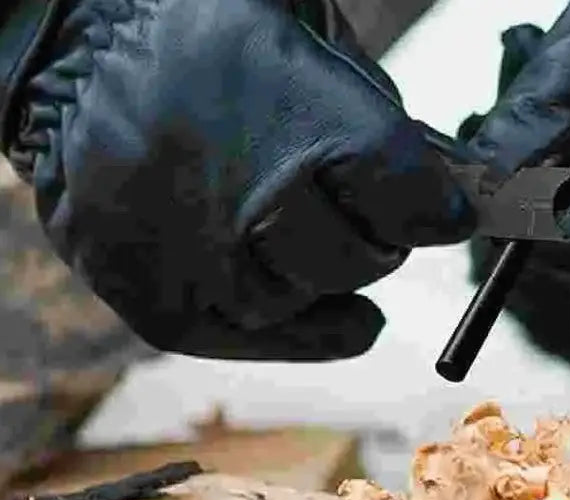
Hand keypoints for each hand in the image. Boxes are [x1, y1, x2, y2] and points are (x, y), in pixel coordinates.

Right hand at [0, 0, 472, 359]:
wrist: (70, 60)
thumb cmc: (199, 41)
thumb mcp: (302, 36)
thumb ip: (374, 114)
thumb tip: (439, 194)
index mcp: (292, 109)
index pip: (409, 195)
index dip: (435, 210)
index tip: (441, 214)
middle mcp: (243, 197)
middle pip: (358, 260)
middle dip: (374, 243)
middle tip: (361, 222)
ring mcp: (196, 262)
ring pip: (298, 301)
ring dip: (313, 275)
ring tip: (294, 239)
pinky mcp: (159, 305)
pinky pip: (251, 336)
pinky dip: (296, 329)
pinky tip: (317, 306)